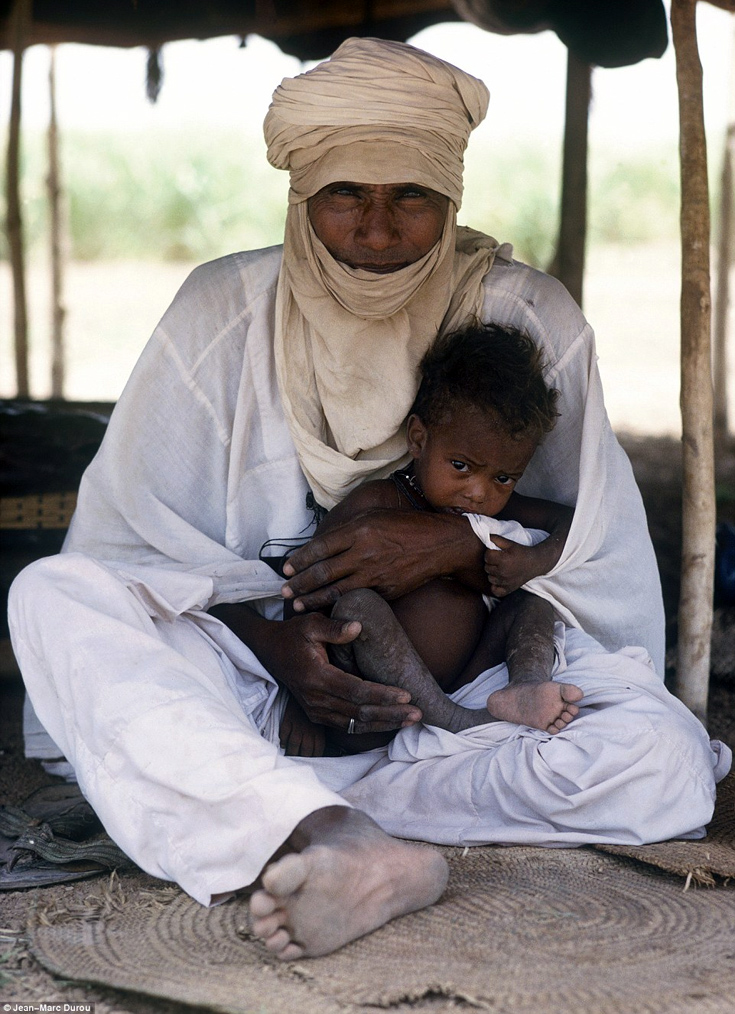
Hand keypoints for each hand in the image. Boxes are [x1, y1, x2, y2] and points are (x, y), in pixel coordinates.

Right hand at [254, 610, 422, 733]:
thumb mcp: (310, 623)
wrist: (268, 651)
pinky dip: (370, 726)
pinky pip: (347, 726)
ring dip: (385, 723)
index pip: (356, 691)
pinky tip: (390, 723)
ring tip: (410, 721)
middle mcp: (316, 699)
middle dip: (391, 714)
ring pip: (355, 724)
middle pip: (360, 713)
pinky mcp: (318, 715)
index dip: (382, 695)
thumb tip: (358, 627)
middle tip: (418, 713)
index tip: (406, 695)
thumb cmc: (293, 634)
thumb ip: (334, 628)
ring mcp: (316, 710)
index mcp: (316, 676)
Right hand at [279, 696, 325, 756]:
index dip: (313, 759)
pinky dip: (283, 740)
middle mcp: (309, 732)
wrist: (305, 690)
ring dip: (290, 753)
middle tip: (297, 763)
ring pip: (293, 745)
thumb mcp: (322, 722)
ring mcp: (297, 726)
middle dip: (301, 759)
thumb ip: (320, 737)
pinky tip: (283, 744)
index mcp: (319, 733)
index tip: (310, 762)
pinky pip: (284, 734)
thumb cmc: (315, 710)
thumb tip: (320, 751)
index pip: (317, 753)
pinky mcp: (288, 721)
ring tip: (288, 756)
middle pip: (304, 752)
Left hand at [282, 509, 483, 611]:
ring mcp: (375, 574)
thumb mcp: (374, 515)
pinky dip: (339, 605)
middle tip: (284, 591)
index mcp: (360, 530)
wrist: (440, 544)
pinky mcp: (386, 590)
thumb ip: (348, 528)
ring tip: (298, 604)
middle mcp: (364, 552)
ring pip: (336, 590)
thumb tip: (322, 542)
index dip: (300, 560)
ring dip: (314, 599)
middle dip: (300, 583)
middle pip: (323, 571)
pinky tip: (327, 608)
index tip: (287, 568)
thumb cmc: (406, 525)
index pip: (320, 547)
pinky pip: (357, 599)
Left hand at [484, 537, 548, 596]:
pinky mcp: (508, 589)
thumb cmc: (521, 552)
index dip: (490, 553)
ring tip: (501, 568)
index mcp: (503, 560)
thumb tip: (486, 537)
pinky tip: (500, 580)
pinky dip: (495, 586)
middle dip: (491, 563)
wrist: (535, 563)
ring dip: (493, 573)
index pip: (486, 556)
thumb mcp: (510, 543)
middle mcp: (503, 572)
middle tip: (499, 560)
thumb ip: (497, 539)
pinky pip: (495, 590)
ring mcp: (505, 582)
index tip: (496, 553)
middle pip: (487, 567)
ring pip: (489, 578)